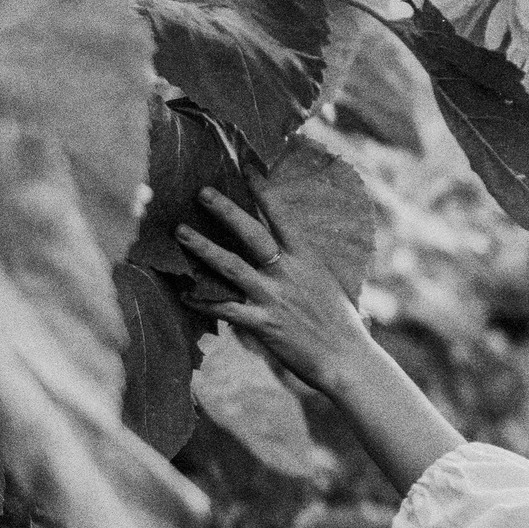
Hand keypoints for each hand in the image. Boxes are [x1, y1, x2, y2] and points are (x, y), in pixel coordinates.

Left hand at [175, 187, 368, 393]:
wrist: (347, 360)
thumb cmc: (342, 324)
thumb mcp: (328, 284)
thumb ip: (305, 266)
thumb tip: (289, 252)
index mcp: (307, 258)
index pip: (281, 216)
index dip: (262, 190)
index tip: (246, 167)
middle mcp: (288, 273)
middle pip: (252, 234)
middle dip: (226, 211)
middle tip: (202, 192)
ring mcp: (275, 298)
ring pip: (232, 267)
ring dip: (204, 249)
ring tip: (181, 232)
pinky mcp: (264, 325)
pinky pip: (227, 310)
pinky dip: (204, 302)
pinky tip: (183, 294)